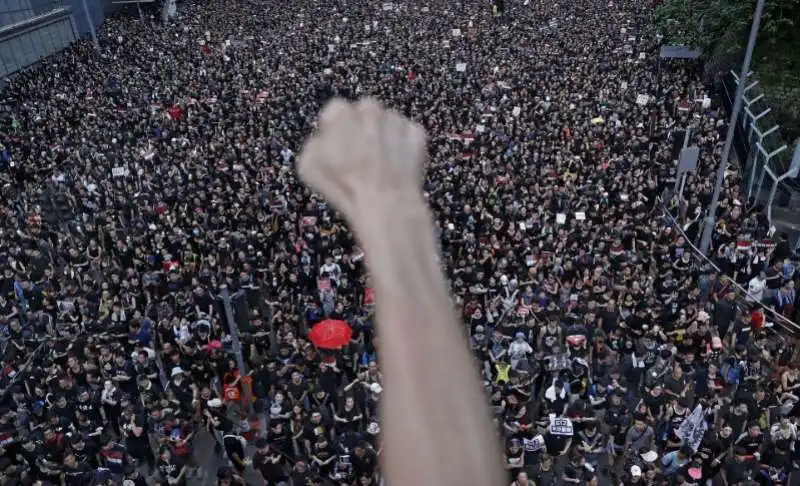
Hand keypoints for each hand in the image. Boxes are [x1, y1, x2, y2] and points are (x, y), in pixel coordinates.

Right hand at [297, 98, 426, 226]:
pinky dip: (404, 145)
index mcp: (340, 112)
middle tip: (360, 154)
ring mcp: (396, 119)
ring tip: (380, 163)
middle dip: (361, 128)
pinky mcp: (417, 133)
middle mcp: (370, 108)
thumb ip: (314, 143)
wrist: (384, 202)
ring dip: (383, 135)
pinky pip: (407, 134)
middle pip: (363, 112)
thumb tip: (323, 139)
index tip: (336, 146)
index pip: (334, 111)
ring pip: (387, 122)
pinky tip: (397, 164)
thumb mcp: (307, 165)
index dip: (334, 129)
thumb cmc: (342, 185)